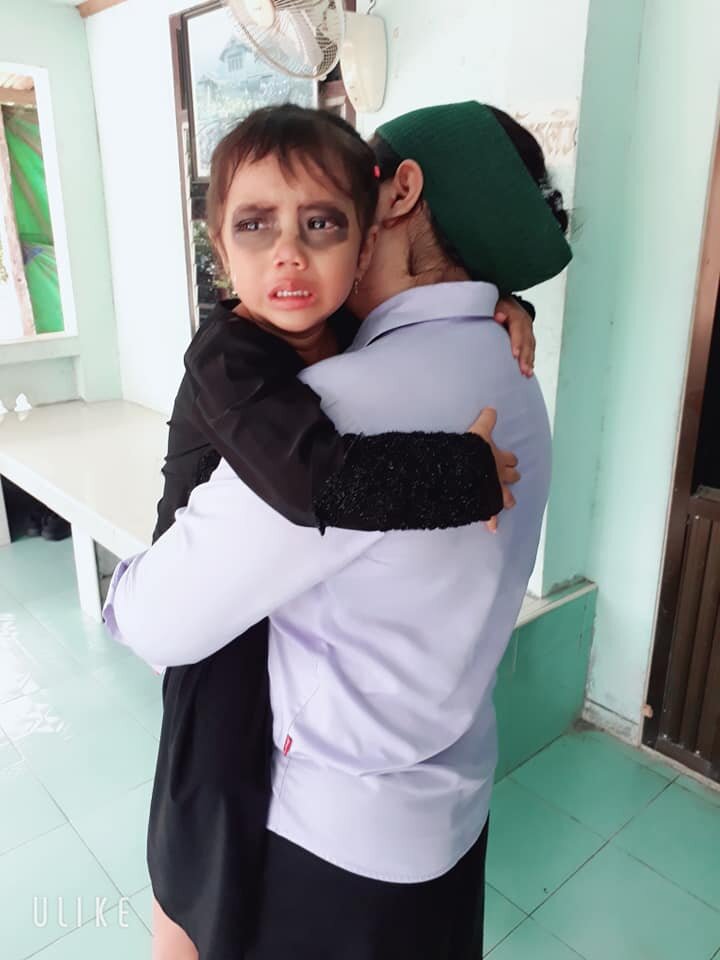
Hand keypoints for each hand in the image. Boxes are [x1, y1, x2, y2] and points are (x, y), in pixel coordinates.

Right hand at [469, 408, 519, 532]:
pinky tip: (493, 529)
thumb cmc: (471, 453)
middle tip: (508, 478)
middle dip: (511, 477)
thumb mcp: (478, 432)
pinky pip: (490, 515)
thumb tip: (492, 408)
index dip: (509, 459)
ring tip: (507, 503)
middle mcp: (499, 476)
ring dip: (507, 499)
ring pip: (507, 497)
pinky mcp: (486, 504)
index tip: (509, 460)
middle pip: (512, 477)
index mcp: (498, 458)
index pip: (510, 458)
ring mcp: (494, 491)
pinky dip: (492, 522)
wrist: (464, 472)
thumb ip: (486, 421)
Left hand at [494, 297, 534, 377]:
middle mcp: (524, 322)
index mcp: (515, 313)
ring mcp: (527, 329)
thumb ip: (495, 310)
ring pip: (530, 346)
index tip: (515, 354)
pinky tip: (529, 370)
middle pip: (526, 340)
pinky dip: (530, 360)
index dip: (517, 342)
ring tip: (527, 373)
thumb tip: (499, 317)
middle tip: (523, 370)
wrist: (502, 302)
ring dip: (529, 360)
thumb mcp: (492, 304)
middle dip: (525, 356)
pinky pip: (530, 348)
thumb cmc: (494, 305)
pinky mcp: (527, 336)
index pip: (518, 328)